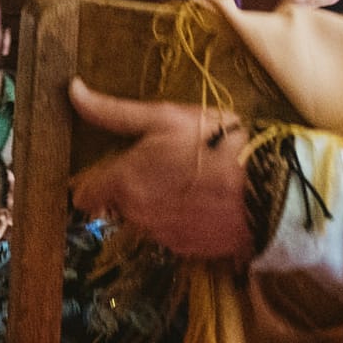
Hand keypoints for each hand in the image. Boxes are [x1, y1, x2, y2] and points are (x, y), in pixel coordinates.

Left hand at [66, 78, 252, 260]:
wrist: (269, 190)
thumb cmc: (215, 144)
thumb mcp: (164, 117)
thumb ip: (113, 111)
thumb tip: (72, 90)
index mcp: (124, 183)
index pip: (85, 196)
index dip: (96, 181)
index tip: (113, 167)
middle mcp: (137, 216)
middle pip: (120, 206)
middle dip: (135, 188)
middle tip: (165, 163)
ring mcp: (165, 237)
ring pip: (149, 220)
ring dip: (161, 204)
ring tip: (192, 178)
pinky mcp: (192, 251)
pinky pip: (176, 234)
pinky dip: (185, 220)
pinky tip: (207, 200)